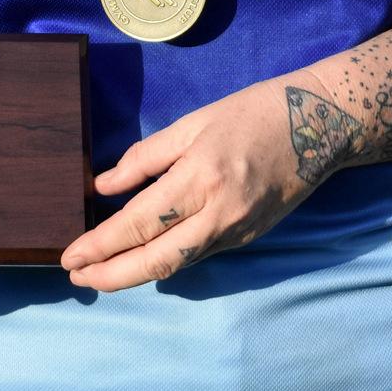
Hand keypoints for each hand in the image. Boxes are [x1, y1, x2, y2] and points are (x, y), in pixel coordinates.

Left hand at [57, 77, 319, 292]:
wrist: (321, 125)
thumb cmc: (252, 113)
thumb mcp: (193, 123)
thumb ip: (145, 158)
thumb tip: (103, 186)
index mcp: (201, 178)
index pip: (139, 224)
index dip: (100, 246)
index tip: (70, 257)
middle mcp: (219, 214)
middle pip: (156, 261)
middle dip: (111, 276)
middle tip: (77, 278)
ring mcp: (237, 232)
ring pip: (178, 265)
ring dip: (135, 273)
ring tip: (99, 272)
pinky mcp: (249, 238)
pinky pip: (199, 256)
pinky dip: (167, 260)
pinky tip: (143, 257)